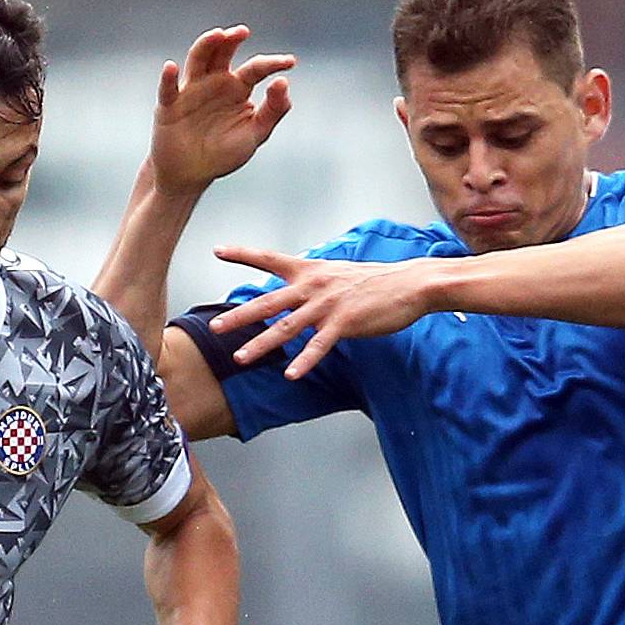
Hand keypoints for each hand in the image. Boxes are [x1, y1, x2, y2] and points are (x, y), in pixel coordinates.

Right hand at [151, 27, 295, 198]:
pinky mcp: (169, 105)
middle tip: (243, 31)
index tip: (290, 62)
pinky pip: (168, 89)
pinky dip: (168, 77)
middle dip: (232, 39)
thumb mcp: (255, 135)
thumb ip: (273, 111)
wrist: (190, 175)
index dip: (272, 63)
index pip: (256, 68)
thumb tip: (283, 82)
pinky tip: (171, 68)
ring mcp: (191, 90)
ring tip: (218, 34)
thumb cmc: (224, 154)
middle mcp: (215, 82)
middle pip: (223, 52)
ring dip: (206, 45)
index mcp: (238, 88)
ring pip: (198, 59)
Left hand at [208, 247, 442, 377]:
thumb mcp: (336, 273)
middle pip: (268, 302)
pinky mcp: (344, 322)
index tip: (218, 249)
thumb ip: (312, 282)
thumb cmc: (373, 281)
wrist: (409, 284)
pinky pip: (319, 345)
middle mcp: (313, 285)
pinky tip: (290, 374)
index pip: (270, 258)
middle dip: (239, 316)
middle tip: (215, 327)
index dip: (243, 254)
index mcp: (310, 270)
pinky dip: (304, 361)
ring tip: (241, 358)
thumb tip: (295, 289)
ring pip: (287, 327)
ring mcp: (327, 305)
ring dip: (262, 344)